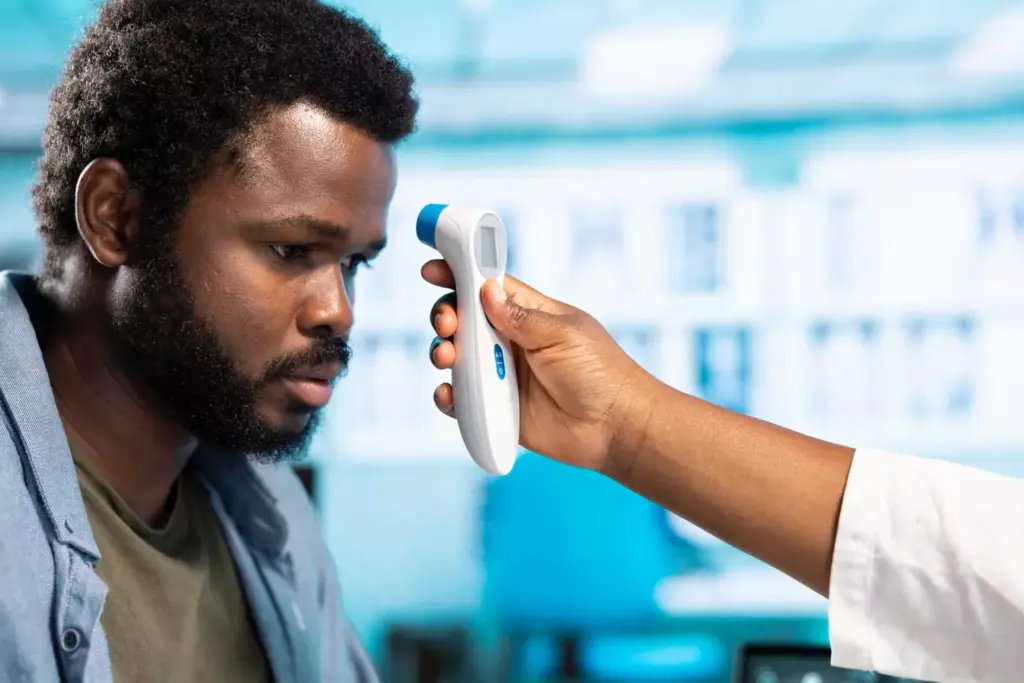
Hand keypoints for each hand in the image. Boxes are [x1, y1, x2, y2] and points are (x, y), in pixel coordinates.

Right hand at [422, 260, 657, 473]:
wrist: (615, 427)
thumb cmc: (601, 373)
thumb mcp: (562, 335)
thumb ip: (520, 317)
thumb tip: (485, 291)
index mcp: (529, 315)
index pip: (487, 287)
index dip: (459, 275)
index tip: (432, 270)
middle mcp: (511, 342)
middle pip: (463, 320)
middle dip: (446, 316)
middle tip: (447, 324)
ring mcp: (501, 375)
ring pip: (457, 358)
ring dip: (442, 352)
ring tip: (446, 356)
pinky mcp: (496, 408)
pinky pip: (461, 400)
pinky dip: (448, 396)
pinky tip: (448, 394)